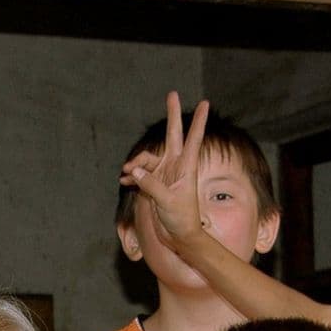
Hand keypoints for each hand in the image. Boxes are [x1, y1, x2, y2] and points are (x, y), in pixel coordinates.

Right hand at [119, 91, 209, 246]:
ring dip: (135, 163)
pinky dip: (131, 176)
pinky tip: (123, 182)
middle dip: (172, 115)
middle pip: (173, 134)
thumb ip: (151, 184)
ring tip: (125, 174)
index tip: (206, 104)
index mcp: (186, 167)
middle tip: (172, 93)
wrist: (179, 237)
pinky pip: (140, 174)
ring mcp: (165, 174)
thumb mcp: (168, 201)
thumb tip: (134, 171)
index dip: (198, 121)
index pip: (193, 139)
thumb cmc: (182, 220)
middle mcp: (176, 166)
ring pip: (147, 158)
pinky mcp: (155, 184)